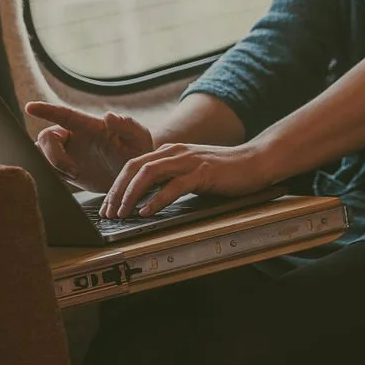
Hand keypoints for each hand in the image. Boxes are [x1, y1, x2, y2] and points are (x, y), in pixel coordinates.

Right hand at [26, 102, 152, 192]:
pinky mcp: (66, 171)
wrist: (136, 176)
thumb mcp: (139, 138)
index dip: (47, 110)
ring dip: (52, 166)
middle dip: (52, 154)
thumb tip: (108, 116)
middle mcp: (75, 137)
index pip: (65, 115)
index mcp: (90, 127)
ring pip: (42, 153)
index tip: (30, 107)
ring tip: (76, 175)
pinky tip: (69, 180)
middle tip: (74, 172)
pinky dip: (51, 176)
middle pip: (46, 137)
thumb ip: (127, 125)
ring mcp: (69, 154)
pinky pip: (47, 170)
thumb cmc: (139, 151)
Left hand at [99, 140, 269, 218]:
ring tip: (122, 213)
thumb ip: (170, 179)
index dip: (117, 185)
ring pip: (148, 174)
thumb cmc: (224, 170)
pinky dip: (157, 200)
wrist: (255, 161)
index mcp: (170, 152)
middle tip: (109, 212)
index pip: (133, 165)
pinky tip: (147, 212)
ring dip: (131, 195)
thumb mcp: (191, 171)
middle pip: (134, 167)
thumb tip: (146, 198)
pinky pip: (173, 186)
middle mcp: (175, 152)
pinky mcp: (202, 172)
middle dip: (117, 190)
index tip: (109, 205)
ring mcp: (188, 161)